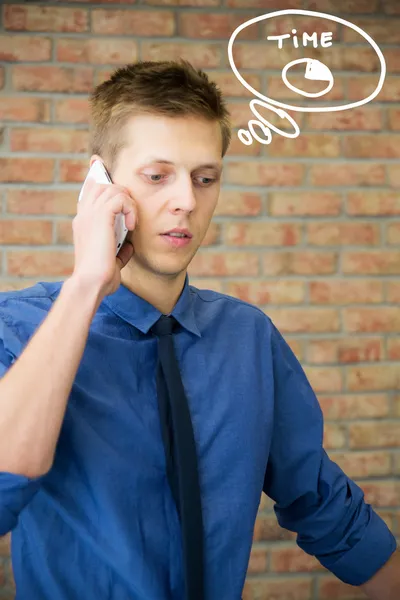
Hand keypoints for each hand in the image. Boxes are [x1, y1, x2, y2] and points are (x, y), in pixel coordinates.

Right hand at [71, 177, 136, 297]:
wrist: (92, 282)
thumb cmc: (101, 277)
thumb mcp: (113, 260)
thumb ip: (120, 249)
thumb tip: (130, 245)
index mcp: (84, 222)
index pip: (89, 190)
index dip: (99, 178)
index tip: (102, 168)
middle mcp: (84, 214)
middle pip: (101, 184)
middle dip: (121, 191)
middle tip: (131, 212)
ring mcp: (89, 214)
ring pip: (112, 187)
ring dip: (127, 202)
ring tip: (131, 222)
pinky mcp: (100, 216)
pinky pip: (119, 197)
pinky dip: (129, 208)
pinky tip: (131, 225)